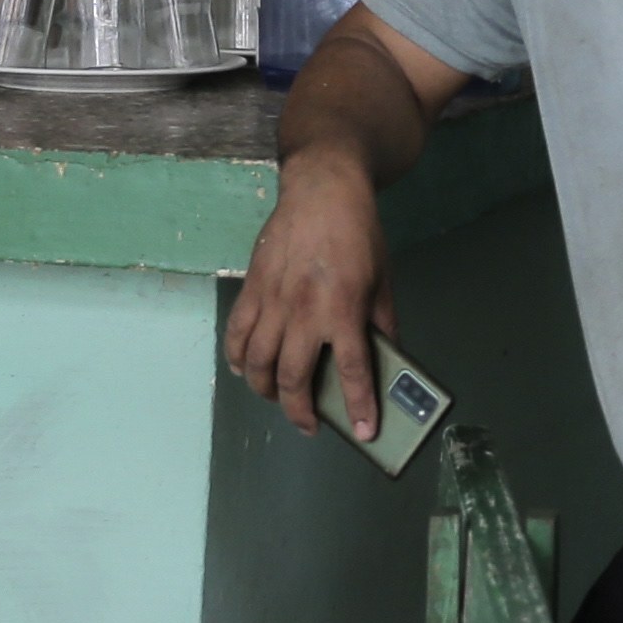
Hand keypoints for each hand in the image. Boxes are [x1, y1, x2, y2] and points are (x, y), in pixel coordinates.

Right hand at [223, 152, 393, 438]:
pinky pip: (236, 333)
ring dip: (266, 390)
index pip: (352, 371)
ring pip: (257, 362)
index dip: (359, 407)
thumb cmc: (359, 235)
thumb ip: (383, 324)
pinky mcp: (252, 288)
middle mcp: (304, 310)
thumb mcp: (383, 281)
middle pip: (293, 377)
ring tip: (279, 399)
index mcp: (344, 309)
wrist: (323, 190)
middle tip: (310, 424)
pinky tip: (244, 369)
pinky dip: (236, 358)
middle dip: (299, 410)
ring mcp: (273, 300)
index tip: (365, 432)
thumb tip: (386, 360)